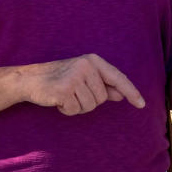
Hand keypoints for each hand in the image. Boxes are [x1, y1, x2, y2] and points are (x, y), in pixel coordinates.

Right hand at [22, 54, 144, 115]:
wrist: (30, 79)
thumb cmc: (59, 79)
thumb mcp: (83, 79)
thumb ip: (103, 86)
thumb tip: (121, 94)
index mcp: (93, 61)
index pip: (118, 77)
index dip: (131, 92)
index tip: (142, 105)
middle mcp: (86, 65)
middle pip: (102, 98)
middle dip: (88, 101)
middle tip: (72, 93)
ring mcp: (75, 76)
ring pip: (90, 106)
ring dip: (77, 107)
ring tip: (65, 96)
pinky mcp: (64, 89)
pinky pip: (75, 110)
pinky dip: (66, 110)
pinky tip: (58, 100)